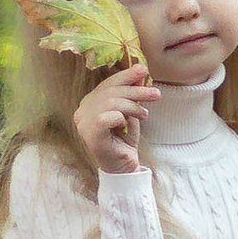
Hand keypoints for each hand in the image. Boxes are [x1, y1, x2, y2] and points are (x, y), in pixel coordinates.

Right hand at [76, 61, 158, 176]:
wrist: (124, 168)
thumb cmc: (124, 141)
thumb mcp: (131, 111)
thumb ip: (132, 92)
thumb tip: (139, 70)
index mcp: (89, 103)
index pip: (107, 84)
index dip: (125, 76)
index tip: (143, 70)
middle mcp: (82, 111)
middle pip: (110, 91)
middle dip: (135, 90)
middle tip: (155, 94)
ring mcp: (83, 123)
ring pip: (111, 102)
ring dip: (133, 105)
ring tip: (144, 114)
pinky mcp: (90, 134)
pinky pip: (107, 117)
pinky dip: (121, 118)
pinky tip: (126, 126)